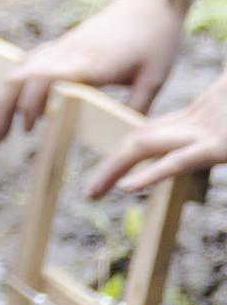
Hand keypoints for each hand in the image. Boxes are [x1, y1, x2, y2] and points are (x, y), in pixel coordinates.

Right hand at [0, 0, 189, 144]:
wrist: (150, 0)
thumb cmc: (156, 37)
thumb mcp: (155, 78)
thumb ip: (137, 107)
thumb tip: (124, 137)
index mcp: (90, 62)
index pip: (44, 78)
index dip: (29, 103)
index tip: (28, 128)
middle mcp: (68, 52)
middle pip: (19, 76)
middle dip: (1, 108)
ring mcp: (62, 46)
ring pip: (18, 69)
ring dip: (3, 98)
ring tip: (0, 127)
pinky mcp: (63, 44)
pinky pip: (29, 62)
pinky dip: (16, 84)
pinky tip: (18, 101)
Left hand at [85, 72, 226, 198]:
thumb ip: (216, 119)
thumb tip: (209, 135)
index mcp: (200, 114)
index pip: (151, 130)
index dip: (126, 147)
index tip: (109, 165)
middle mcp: (196, 121)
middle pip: (139, 138)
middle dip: (111, 162)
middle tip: (91, 189)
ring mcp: (205, 133)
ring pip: (145, 145)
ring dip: (114, 167)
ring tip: (94, 190)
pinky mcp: (220, 147)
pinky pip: (177, 161)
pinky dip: (150, 174)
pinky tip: (126, 187)